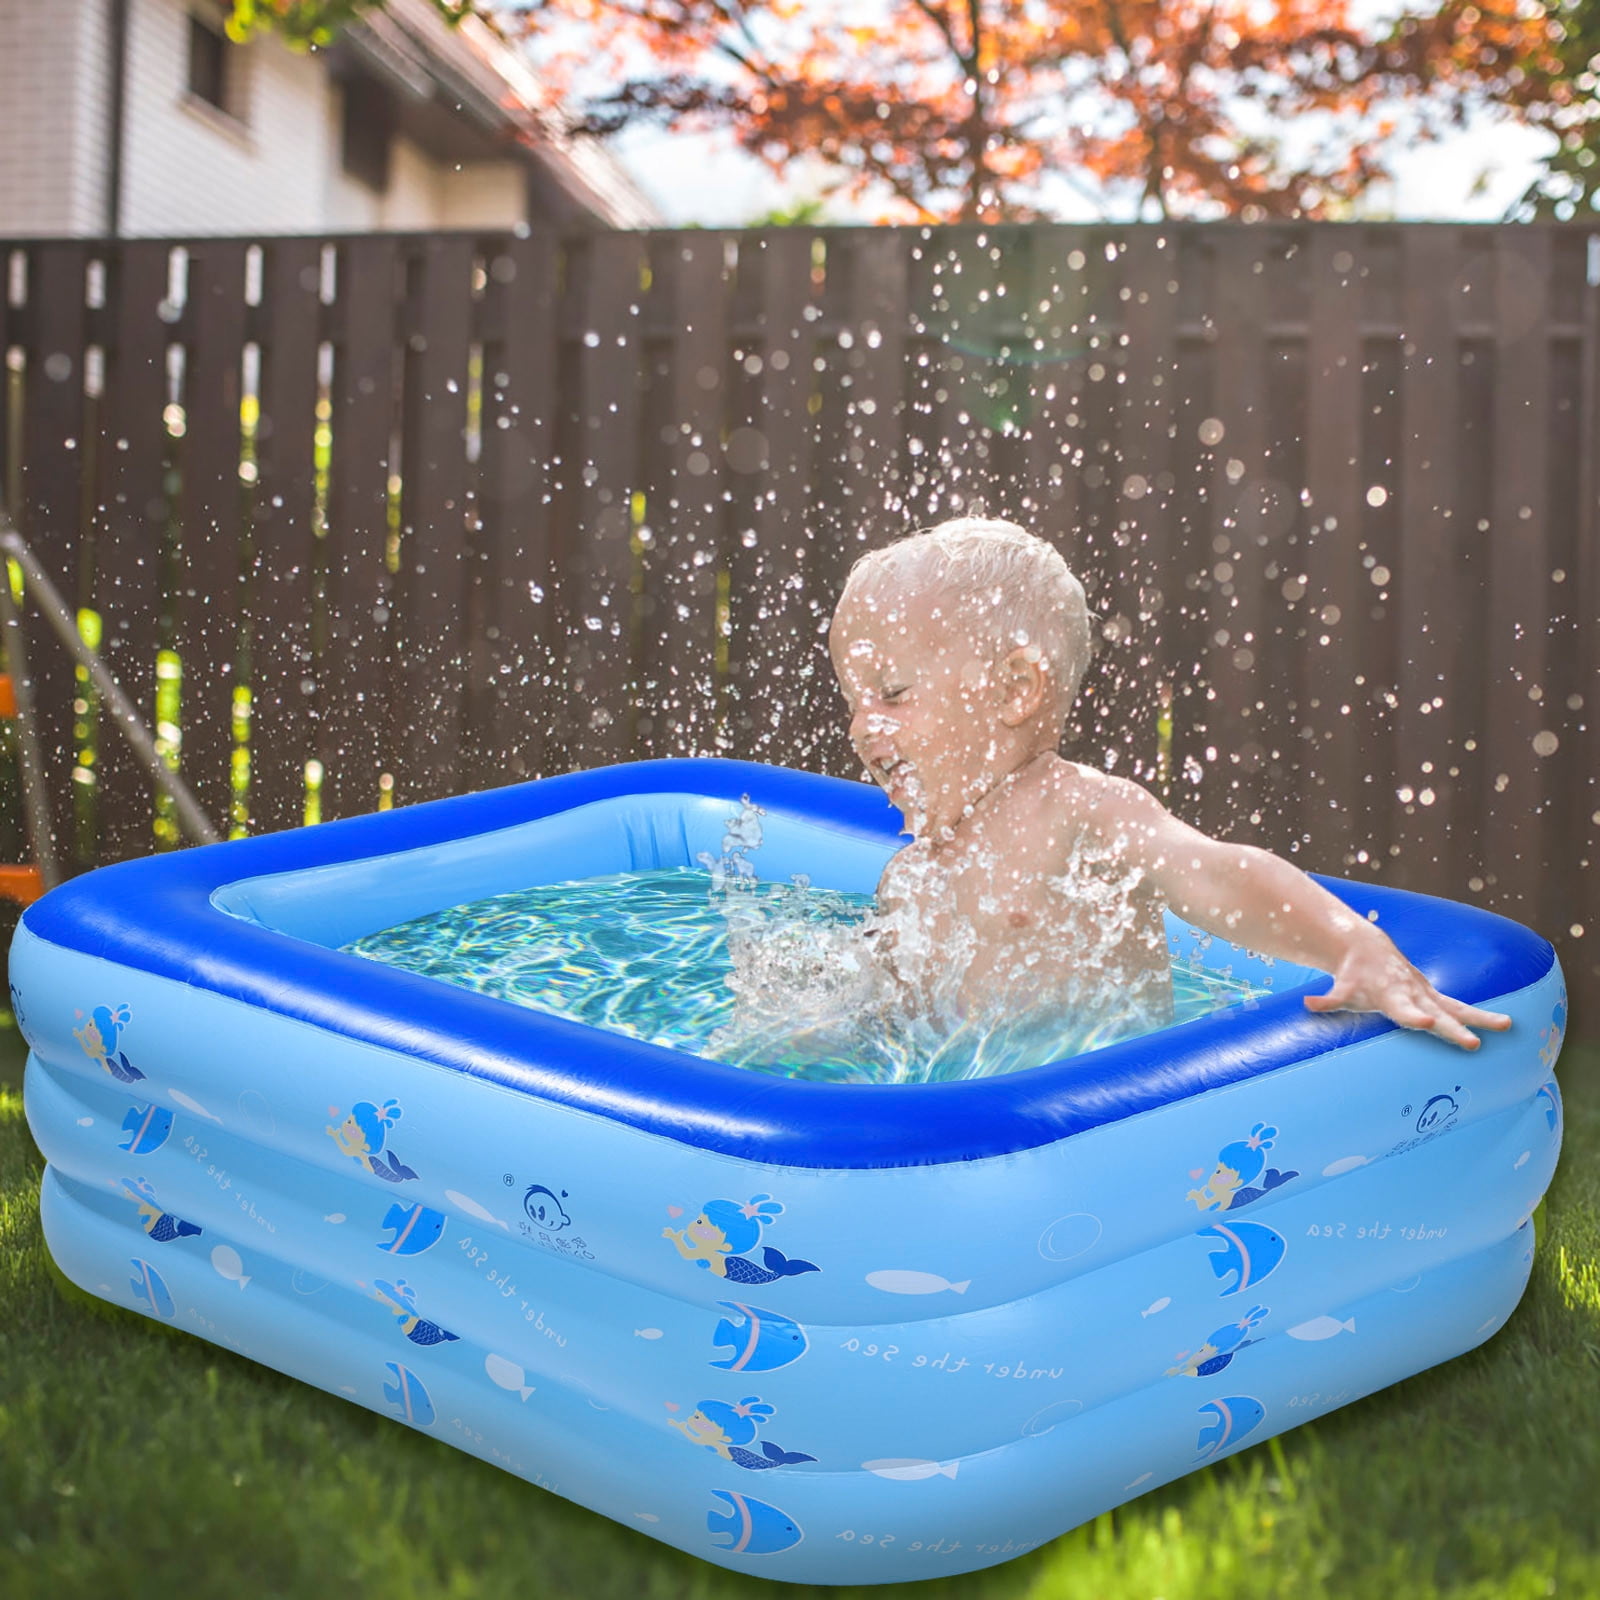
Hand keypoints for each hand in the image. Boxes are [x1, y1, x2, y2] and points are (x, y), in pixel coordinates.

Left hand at [1303, 934, 1511, 1049]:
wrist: (1367, 949)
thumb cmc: (1353, 977)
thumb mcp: (1340, 989)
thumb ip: (1329, 999)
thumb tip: (1309, 1003)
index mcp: (1391, 996)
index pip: (1403, 1010)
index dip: (1413, 1017)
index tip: (1426, 1023)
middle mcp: (1413, 995)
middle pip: (1436, 1014)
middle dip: (1453, 1028)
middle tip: (1472, 1043)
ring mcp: (1427, 995)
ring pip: (1457, 1008)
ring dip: (1480, 1018)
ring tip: (1507, 1026)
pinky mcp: (1435, 995)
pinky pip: (1460, 1007)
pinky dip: (1480, 1016)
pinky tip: (1505, 1025)